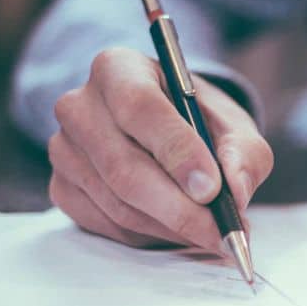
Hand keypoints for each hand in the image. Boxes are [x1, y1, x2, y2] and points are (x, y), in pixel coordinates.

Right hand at [48, 47, 272, 250]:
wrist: (164, 133)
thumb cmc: (197, 122)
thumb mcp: (232, 125)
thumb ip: (244, 153)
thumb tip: (236, 191)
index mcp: (118, 68)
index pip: (140, 107)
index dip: (177, 152)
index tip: (212, 189)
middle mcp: (79, 106)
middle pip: (124, 167)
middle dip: (180, 208)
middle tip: (221, 232)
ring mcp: (64, 150)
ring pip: (118, 204)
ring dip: (171, 227)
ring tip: (210, 233)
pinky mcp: (62, 188)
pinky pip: (108, 225)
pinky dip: (150, 236)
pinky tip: (178, 229)